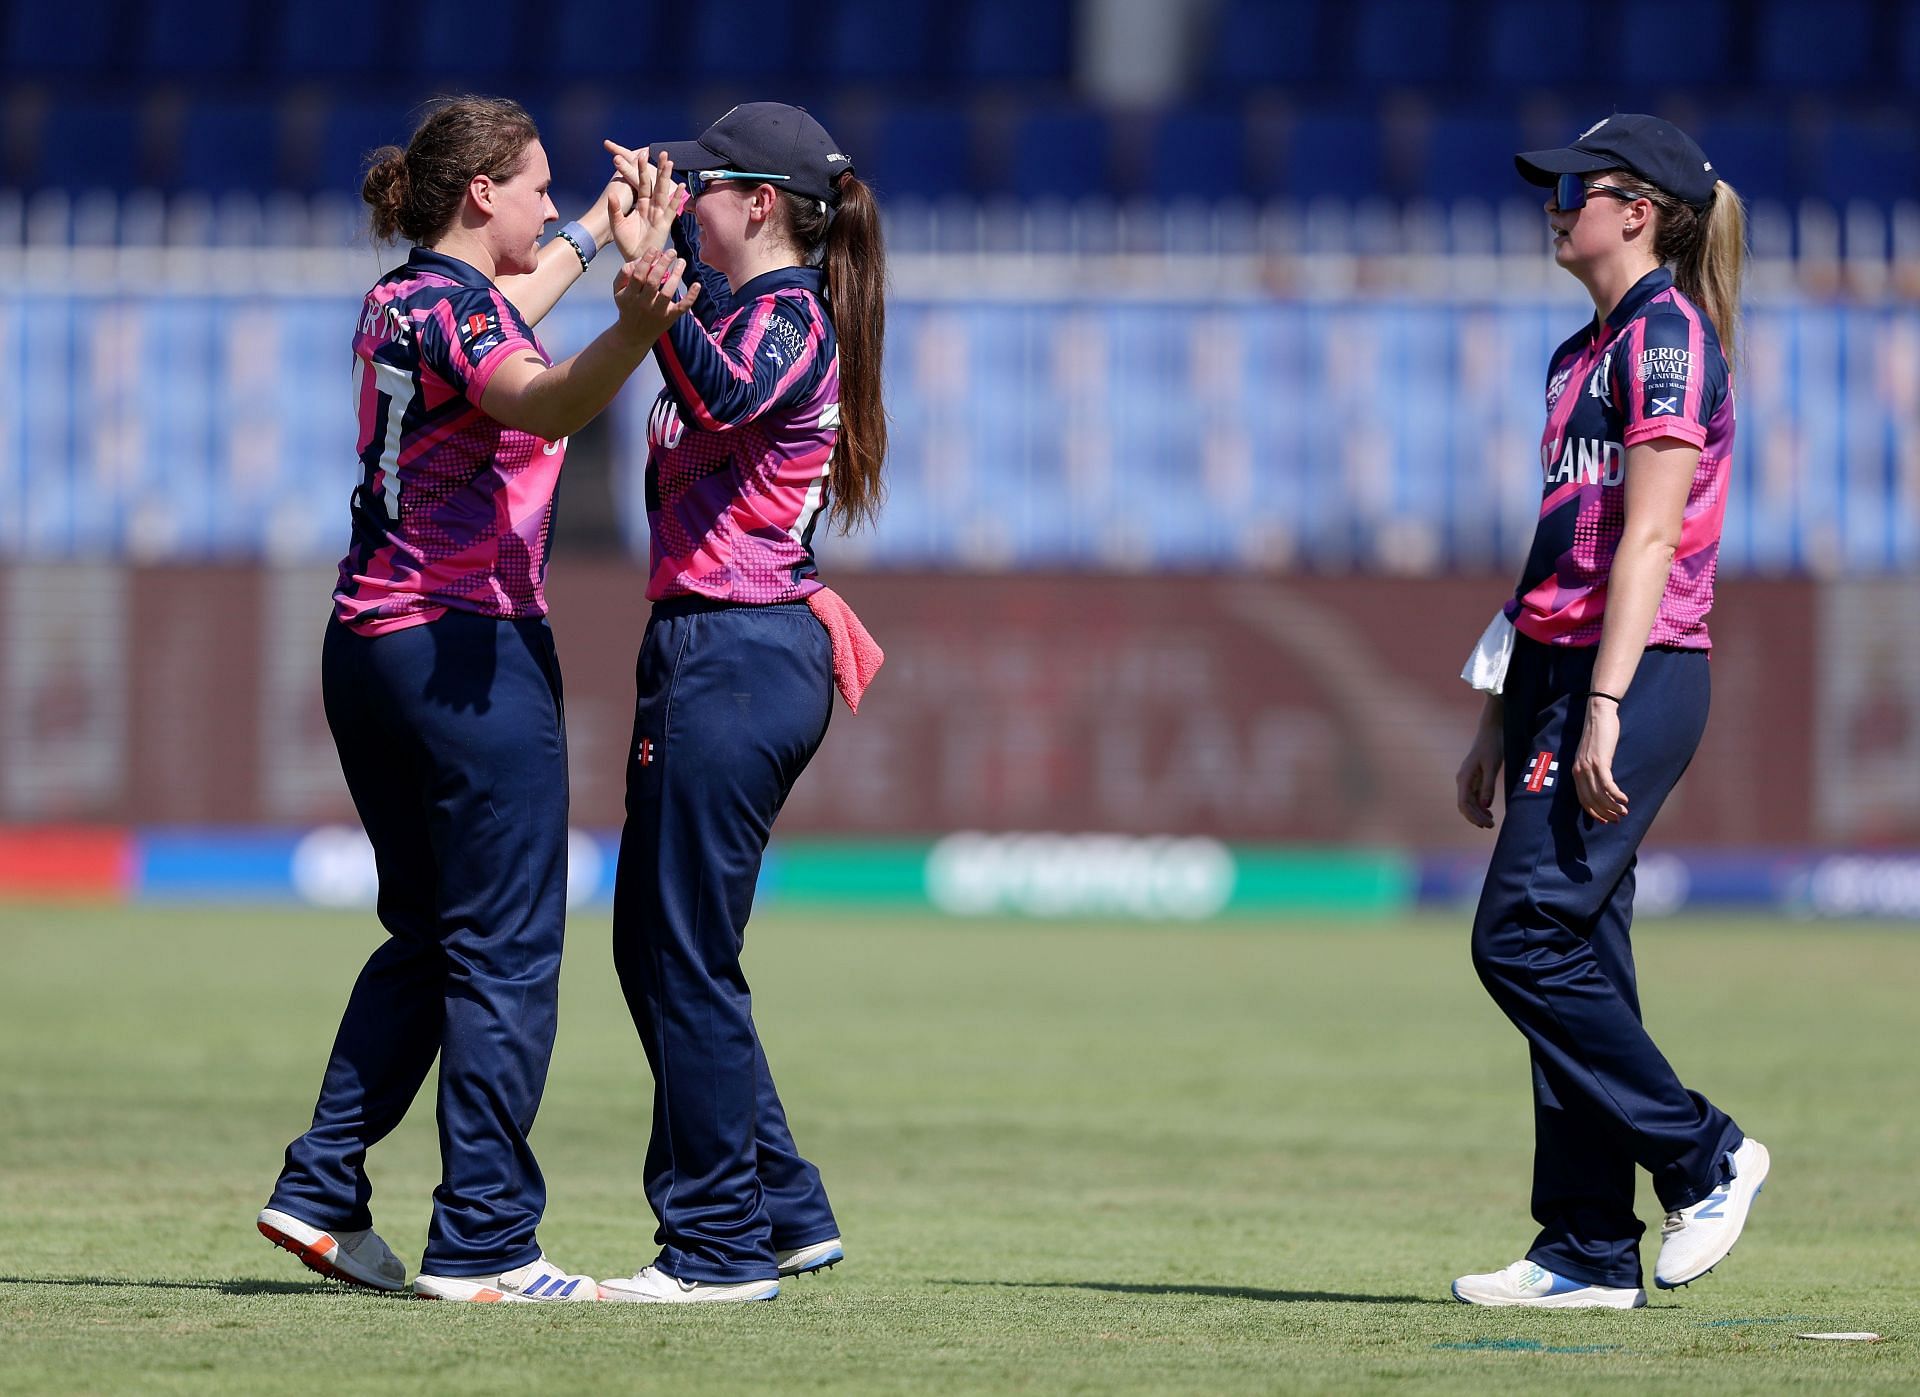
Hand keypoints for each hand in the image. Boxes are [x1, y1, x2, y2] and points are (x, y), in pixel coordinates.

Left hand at [605, 142, 686, 261]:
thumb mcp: (617, 223)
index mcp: (640, 204)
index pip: (641, 183)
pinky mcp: (664, 223)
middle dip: (659, 168)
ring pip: (663, 192)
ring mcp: (658, 214)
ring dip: (666, 177)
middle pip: (656, 183)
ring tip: (670, 162)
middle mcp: (651, 207)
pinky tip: (681, 187)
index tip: (643, 154)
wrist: (634, 258)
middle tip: (663, 152)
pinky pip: (671, 208)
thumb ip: (615, 208)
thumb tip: (612, 194)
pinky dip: (676, 198)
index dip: (642, 169)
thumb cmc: (625, 242)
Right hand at [612, 248, 698, 346]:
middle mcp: (643, 304)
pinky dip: (691, 297)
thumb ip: (624, 274)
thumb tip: (639, 259)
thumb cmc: (628, 306)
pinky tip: (697, 284)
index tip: (654, 249)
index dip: (646, 261)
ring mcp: (657, 312)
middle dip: (663, 264)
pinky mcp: (670, 318)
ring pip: (668, 292)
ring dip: (676, 275)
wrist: (634, 335)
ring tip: (681, 261)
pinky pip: (682, 307)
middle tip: (672, 251)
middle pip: (654, 281)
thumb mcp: (618, 291)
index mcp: (630, 296)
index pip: (638, 275)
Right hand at [1455, 721, 1503, 829]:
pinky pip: (1474, 796)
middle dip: (1476, 818)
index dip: (1473, 816)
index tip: (1485, 824)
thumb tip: (1485, 806)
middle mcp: (1463, 780)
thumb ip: (1488, 786)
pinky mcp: (1474, 778)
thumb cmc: (1492, 746)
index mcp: (1464, 778)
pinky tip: (1488, 812)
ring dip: (1478, 813)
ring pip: (1469, 802)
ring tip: (1490, 822)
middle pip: (1465, 805)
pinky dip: (1480, 806)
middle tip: (1490, 826)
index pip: (1464, 803)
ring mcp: (1468, 779)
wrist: (1491, 730)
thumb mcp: (1492, 766)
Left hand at [1572, 698, 1628, 823]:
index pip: (1583, 799)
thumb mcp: (1592, 754)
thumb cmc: (1598, 734)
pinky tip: (1624, 799)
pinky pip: (1607, 784)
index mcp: (1576, 771)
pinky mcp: (1600, 761)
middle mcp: (1579, 771)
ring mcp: (1588, 766)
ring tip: (1624, 812)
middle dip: (1605, 813)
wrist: (1599, 714)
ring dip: (1613, 806)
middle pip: (1591, 800)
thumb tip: (1602, 782)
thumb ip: (1593, 768)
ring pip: (1599, 795)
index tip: (1605, 820)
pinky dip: (1616, 794)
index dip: (1594, 812)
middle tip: (1618, 819)